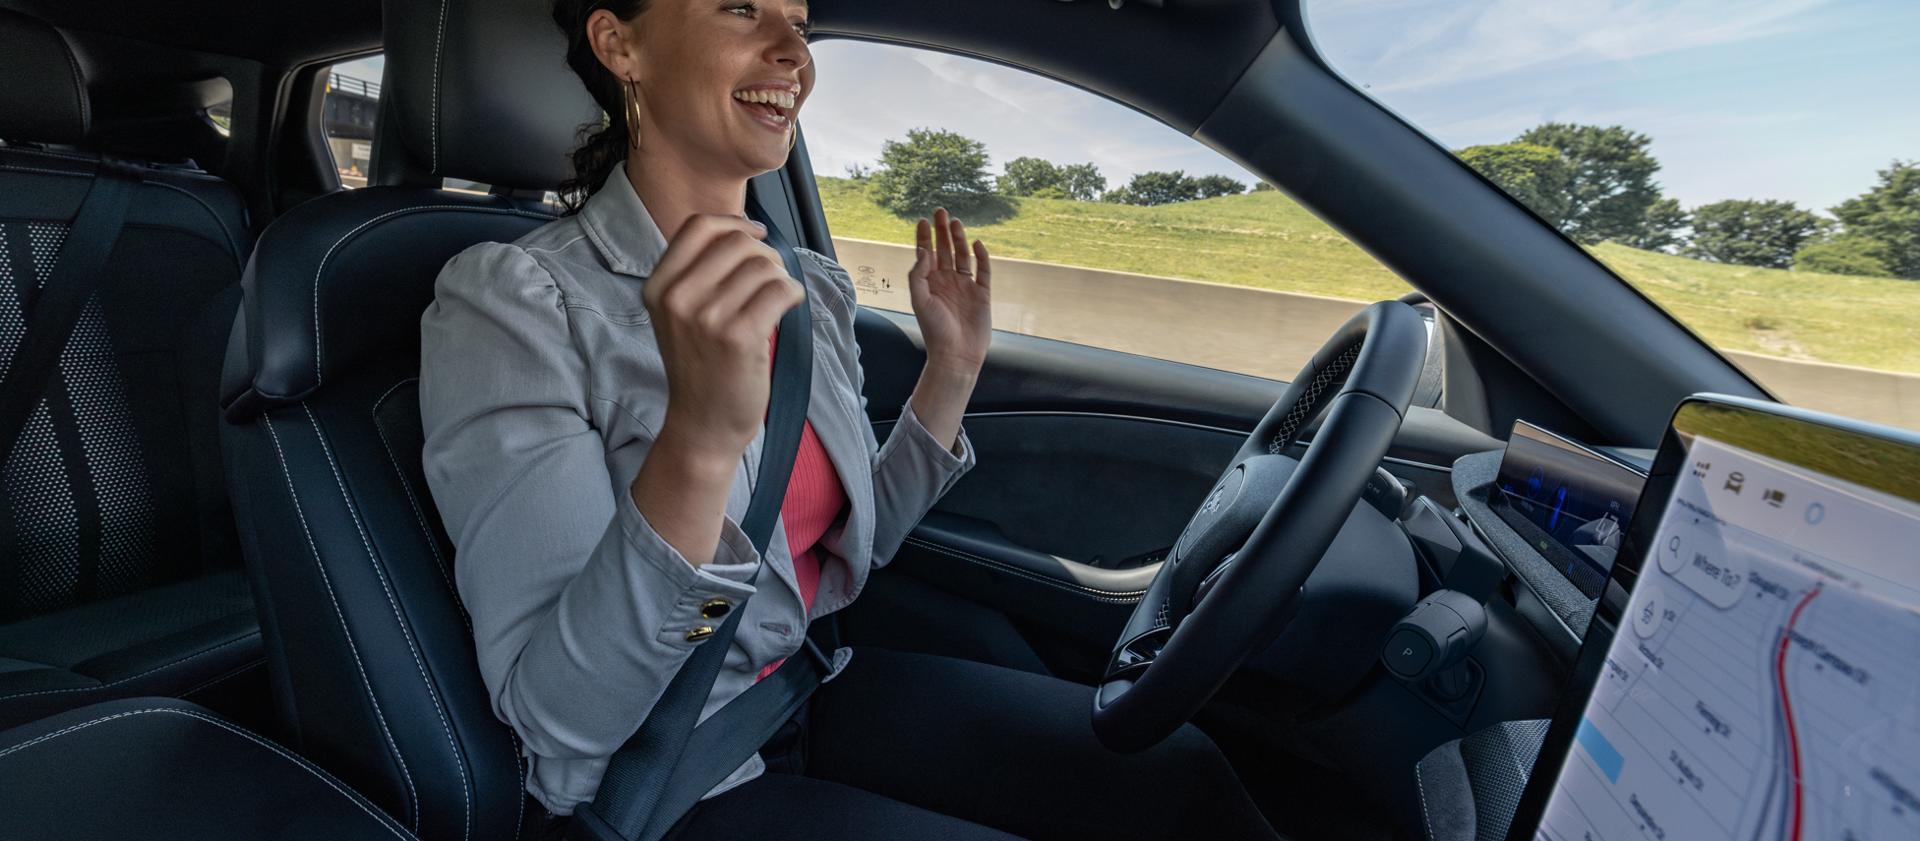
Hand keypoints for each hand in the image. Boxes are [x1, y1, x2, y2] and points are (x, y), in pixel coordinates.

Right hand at [643, 214, 807, 460]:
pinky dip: (793, 294)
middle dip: (765, 254)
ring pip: (763, 265)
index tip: (756, 235)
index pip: (698, 227)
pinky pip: (780, 290)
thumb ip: (698, 273)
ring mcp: (706, 317)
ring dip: (781, 277)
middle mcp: (677, 298)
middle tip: (772, 280)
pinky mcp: (738, 336)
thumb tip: (746, 231)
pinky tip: (789, 308)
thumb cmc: (701, 366)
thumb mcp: (679, 314)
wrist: (703, 423)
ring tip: (777, 300)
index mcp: (658, 286)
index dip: (734, 223)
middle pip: (737, 242)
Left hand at [910, 207, 991, 375]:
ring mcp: (965, 287)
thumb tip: (923, 251)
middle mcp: (947, 282)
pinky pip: (983, 271)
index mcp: (930, 283)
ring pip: (963, 256)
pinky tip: (977, 244)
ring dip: (959, 239)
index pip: (926, 254)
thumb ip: (918, 275)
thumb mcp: (920, 301)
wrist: (957, 355)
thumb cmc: (934, 330)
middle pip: (945, 250)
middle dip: (942, 231)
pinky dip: (981, 257)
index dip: (924, 237)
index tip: (923, 220)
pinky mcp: (982, 294)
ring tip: (955, 222)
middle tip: (940, 211)